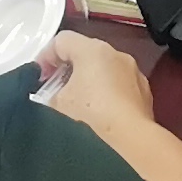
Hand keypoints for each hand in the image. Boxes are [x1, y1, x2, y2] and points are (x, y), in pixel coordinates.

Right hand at [39, 33, 156, 133]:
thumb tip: (52, 96)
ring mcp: (133, 73)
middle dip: (67, 69)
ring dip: (88, 81)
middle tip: (53, 89)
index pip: (62, 41)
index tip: (38, 76)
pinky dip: (106, 94)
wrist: (128, 140)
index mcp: (93, 49)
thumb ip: (48, 92)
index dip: (45, 57)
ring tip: (76, 104)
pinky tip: (99, 115)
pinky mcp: (143, 92)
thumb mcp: (56, 104)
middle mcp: (116, 54)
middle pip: (84, 53)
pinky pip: (119, 86)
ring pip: (104, 69)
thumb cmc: (91, 116)